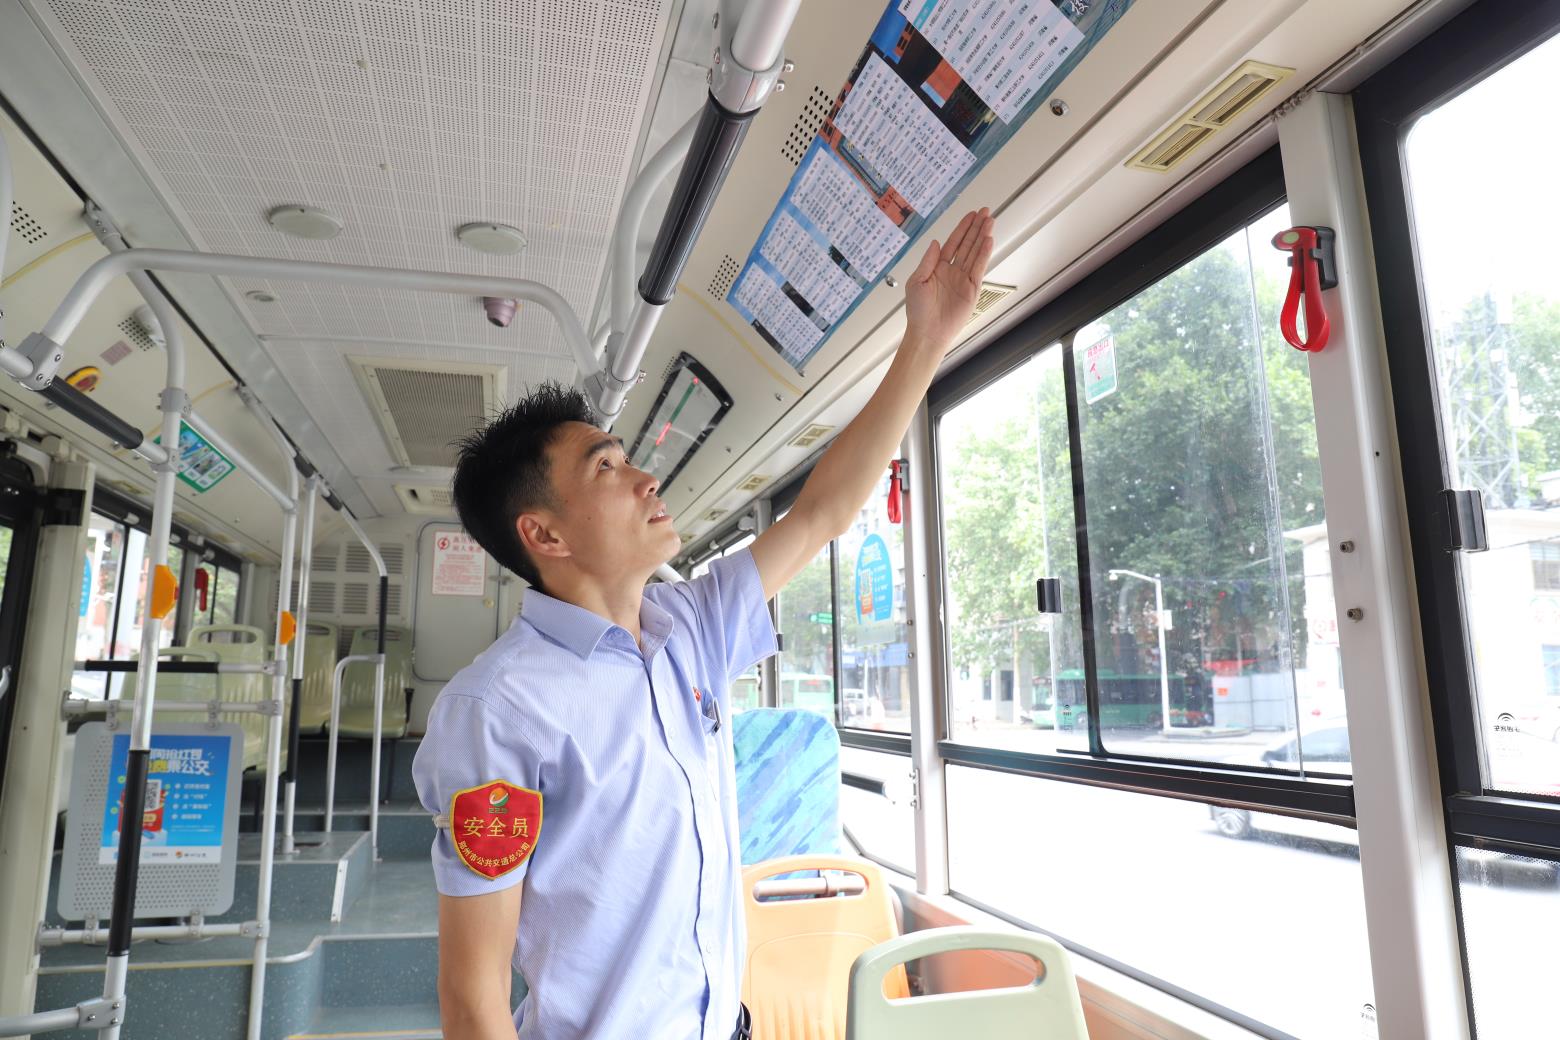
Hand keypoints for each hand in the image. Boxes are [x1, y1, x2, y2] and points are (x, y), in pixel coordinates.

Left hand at [903, 207, 994, 352]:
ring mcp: (963, 280)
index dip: (962, 229)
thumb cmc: (918, 312)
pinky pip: (979, 268)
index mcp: (938, 267)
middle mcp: (952, 271)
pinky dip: (984, 254)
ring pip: (975, 253)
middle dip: (976, 228)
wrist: (927, 332)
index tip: (971, 216)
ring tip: (990, 222)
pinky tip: (988, 241)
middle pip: (967, 244)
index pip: (953, 243)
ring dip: (983, 237)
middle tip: (985, 212)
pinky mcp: (971, 289)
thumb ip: (928, 261)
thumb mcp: (916, 281)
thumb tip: (936, 243)